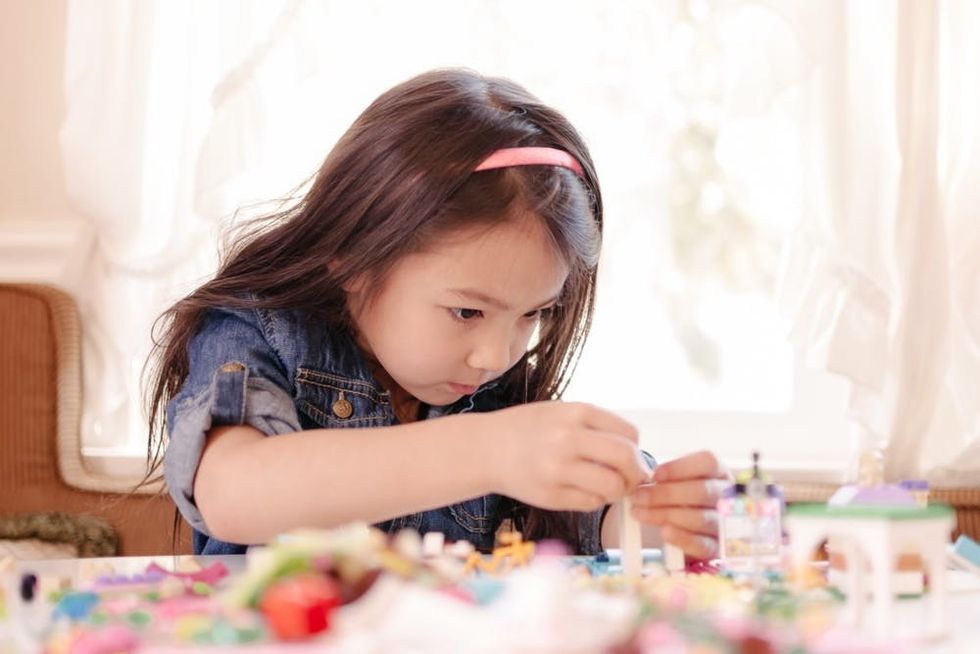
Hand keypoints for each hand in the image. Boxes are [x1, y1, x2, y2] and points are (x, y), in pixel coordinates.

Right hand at [484, 401, 646, 511]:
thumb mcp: (561, 412)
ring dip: (617, 490)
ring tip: (608, 487)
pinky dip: (594, 500)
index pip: (629, 434)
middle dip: (635, 472)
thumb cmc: (527, 429)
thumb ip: (596, 427)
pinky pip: (590, 503)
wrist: (486, 448)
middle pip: (625, 459)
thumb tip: (635, 453)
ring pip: (612, 486)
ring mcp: (558, 469)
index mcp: (575, 412)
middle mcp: (568, 438)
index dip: (636, 449)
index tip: (632, 456)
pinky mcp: (550, 495)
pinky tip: (583, 491)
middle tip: (632, 478)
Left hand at [629, 450, 729, 558]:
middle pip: (702, 491)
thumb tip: (642, 480)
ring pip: (701, 518)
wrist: (692, 530)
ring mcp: (726, 524)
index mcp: (720, 473)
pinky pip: (702, 544)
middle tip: (639, 496)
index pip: (708, 462)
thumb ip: (668, 477)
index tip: (655, 474)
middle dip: (666, 494)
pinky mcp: (718, 548)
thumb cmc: (683, 498)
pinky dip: (682, 537)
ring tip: (641, 513)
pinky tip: (664, 531)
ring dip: (666, 514)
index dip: (680, 467)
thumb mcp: (680, 481)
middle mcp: (728, 497)